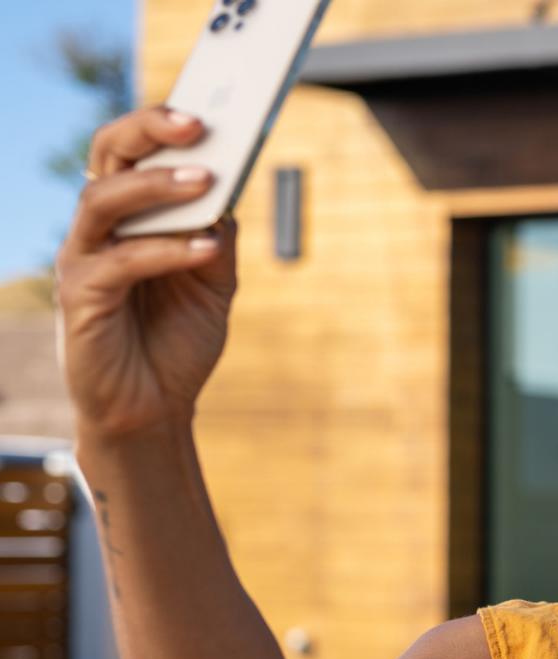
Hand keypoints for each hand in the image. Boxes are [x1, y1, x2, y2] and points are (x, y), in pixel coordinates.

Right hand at [55, 105, 237, 438]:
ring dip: (156, 185)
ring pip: (104, 200)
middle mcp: (98, 229)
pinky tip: (205, 248)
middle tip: (198, 122)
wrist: (153, 411)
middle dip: (148, 130)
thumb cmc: (177, 342)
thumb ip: (217, 236)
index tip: (209, 105)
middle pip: (107, 157)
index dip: (161, 123)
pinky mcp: (81, 298)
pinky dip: (165, 250)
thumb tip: (232, 189)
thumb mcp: (213, 282)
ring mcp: (83, 260)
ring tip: (205, 179)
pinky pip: (119, 261)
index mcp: (128, 217)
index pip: (132, 151)